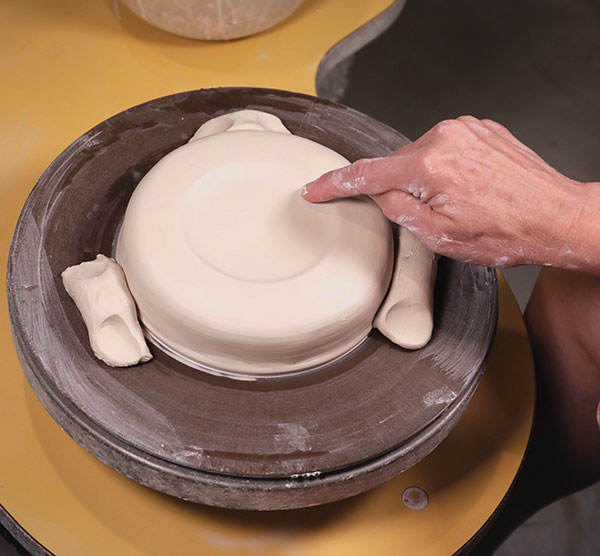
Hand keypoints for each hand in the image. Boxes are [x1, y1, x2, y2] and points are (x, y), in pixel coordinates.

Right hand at [303, 116, 599, 270]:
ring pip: (419, 156)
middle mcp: (446, 138)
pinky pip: (444, 147)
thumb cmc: (507, 232)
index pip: (367, 174)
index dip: (335, 183)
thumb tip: (378, 194)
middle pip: (396, 165)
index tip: (315, 188)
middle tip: (431, 214)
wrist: (555, 216)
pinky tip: (467, 187)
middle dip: (400, 189)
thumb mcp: (440, 237)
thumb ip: (398, 210)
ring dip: (424, 179)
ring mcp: (465, 129)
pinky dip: (444, 167)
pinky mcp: (480, 128)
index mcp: (430, 167)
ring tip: (459, 203)